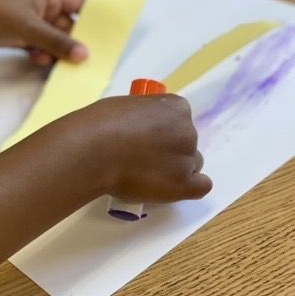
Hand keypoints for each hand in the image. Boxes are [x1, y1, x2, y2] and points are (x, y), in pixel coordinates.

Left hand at [0, 0, 87, 65]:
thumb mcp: (30, 28)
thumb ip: (58, 42)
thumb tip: (83, 54)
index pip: (79, 4)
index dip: (93, 18)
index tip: (105, 35)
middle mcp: (40, 5)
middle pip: (67, 26)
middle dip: (72, 42)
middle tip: (82, 58)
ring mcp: (28, 20)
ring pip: (52, 39)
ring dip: (54, 51)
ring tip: (53, 61)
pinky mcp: (18, 34)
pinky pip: (38, 46)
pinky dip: (40, 55)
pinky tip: (37, 60)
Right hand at [57, 94, 211, 202]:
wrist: (94, 150)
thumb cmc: (102, 123)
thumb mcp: (127, 106)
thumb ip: (144, 117)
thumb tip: (143, 129)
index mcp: (177, 107)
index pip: (179, 120)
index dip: (163, 131)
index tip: (147, 138)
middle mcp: (188, 130)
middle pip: (186, 143)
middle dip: (169, 151)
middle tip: (143, 158)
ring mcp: (187, 158)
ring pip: (191, 165)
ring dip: (175, 170)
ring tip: (148, 176)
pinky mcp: (183, 185)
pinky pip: (200, 187)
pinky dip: (188, 188)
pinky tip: (171, 189)